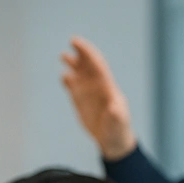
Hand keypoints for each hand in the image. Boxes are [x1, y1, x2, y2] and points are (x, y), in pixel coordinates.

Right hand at [60, 36, 137, 159]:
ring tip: (64, 56)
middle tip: (73, 41)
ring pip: (80, 73)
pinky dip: (68, 80)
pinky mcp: (80, 101)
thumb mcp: (119, 124)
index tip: (79, 43)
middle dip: (82, 53)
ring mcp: (88, 93)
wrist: (113, 142)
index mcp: (108, 88)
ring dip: (73, 63)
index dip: (89, 53)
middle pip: (88, 65)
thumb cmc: (119, 131)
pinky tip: (64, 77)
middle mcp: (97, 87)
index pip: (97, 65)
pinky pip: (73, 86)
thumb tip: (114, 108)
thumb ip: (116, 115)